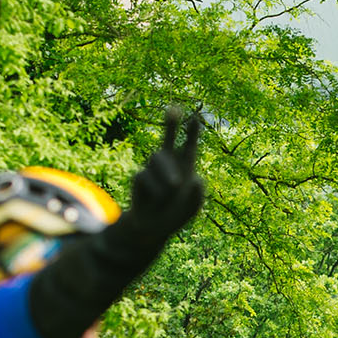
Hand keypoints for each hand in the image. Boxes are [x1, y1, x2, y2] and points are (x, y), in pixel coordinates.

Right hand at [126, 107, 204, 237]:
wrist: (152, 228)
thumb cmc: (175, 214)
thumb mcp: (191, 208)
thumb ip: (197, 195)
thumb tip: (196, 179)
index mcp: (184, 166)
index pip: (189, 146)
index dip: (191, 132)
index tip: (195, 117)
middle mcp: (168, 163)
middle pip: (167, 138)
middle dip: (170, 124)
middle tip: (173, 109)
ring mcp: (152, 168)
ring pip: (157, 157)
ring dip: (168, 171)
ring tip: (175, 185)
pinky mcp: (140, 177)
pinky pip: (147, 178)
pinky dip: (156, 192)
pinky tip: (157, 201)